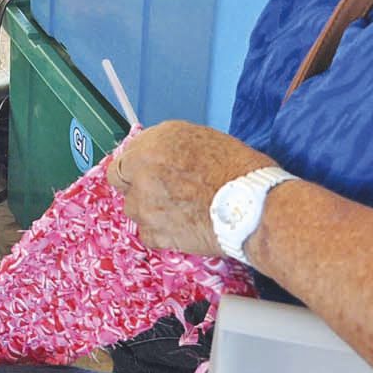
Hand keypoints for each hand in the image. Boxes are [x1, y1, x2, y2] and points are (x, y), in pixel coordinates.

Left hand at [106, 121, 277, 257]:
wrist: (252, 207)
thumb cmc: (239, 170)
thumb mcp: (201, 138)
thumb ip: (168, 146)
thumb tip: (156, 154)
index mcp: (153, 145)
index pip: (124, 155)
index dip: (135, 165)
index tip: (143, 171)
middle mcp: (142, 173)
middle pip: (120, 182)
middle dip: (135, 185)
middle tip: (158, 190)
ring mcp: (145, 205)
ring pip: (133, 209)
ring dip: (148, 209)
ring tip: (177, 211)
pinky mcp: (156, 234)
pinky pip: (147, 233)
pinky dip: (160, 232)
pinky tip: (181, 226)